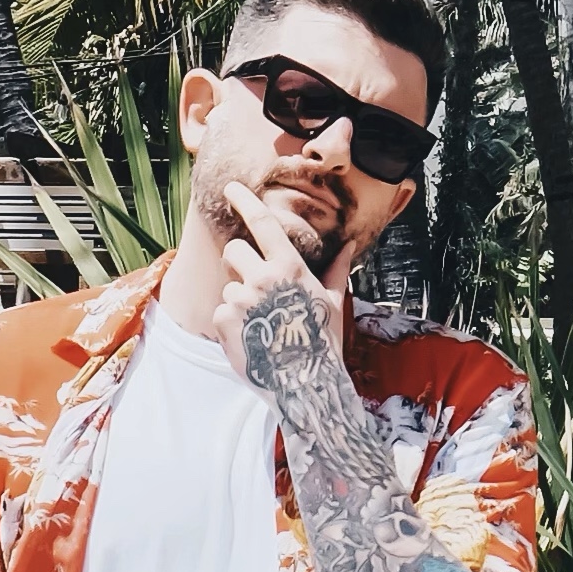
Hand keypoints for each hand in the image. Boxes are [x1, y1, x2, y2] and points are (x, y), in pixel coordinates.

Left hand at [215, 180, 348, 369]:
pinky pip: (221, 312)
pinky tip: (252, 338)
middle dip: (238, 263)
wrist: (305, 383)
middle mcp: (263, 278)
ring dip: (240, 301)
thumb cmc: (323, 341)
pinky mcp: (224, 321)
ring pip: (229, 286)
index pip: (262, 223)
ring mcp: (241, 299)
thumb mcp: (333, 301)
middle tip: (253, 285)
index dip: (244, 200)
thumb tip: (350, 243)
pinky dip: (232, 325)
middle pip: (234, 251)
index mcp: (289, 267)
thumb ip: (336, 268)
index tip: (231, 188)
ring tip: (261, 324)